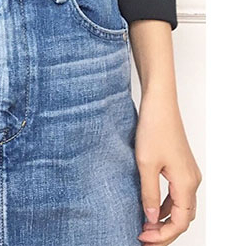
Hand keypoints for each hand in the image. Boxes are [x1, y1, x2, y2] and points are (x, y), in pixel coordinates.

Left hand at [135, 91, 201, 243]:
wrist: (160, 103)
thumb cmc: (154, 128)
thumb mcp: (145, 164)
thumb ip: (148, 193)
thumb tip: (150, 218)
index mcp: (185, 183)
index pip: (180, 222)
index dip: (163, 235)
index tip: (143, 238)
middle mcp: (191, 180)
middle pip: (183, 217)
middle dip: (164, 231)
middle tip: (143, 236)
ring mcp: (187, 172)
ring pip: (180, 206)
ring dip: (164, 218)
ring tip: (144, 224)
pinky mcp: (180, 165)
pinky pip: (176, 193)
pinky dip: (164, 204)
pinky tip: (149, 204)